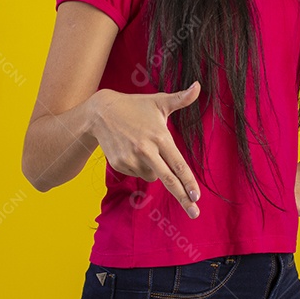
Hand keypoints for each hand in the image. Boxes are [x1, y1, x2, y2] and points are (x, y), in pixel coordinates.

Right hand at [90, 82, 202, 218]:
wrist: (101, 112)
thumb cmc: (136, 106)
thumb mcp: (159, 102)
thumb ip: (181, 98)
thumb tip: (198, 86)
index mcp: (159, 137)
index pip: (178, 164)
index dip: (188, 182)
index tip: (197, 196)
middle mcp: (146, 150)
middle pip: (168, 180)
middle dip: (183, 198)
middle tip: (195, 213)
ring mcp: (131, 159)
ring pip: (152, 176)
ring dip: (155, 169)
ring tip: (144, 147)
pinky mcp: (120, 164)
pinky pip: (138, 173)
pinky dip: (140, 167)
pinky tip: (132, 150)